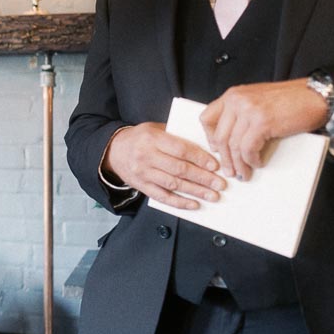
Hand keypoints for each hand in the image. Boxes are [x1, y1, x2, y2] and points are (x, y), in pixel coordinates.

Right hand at [103, 122, 223, 209]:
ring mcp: (143, 173)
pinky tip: (194, 204)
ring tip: (212, 196)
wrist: (113, 150)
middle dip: (203, 178)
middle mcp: (147, 156)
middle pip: (179, 169)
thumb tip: (204, 145)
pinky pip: (162, 196)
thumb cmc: (139, 138)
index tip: (216, 166)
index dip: (200, 158)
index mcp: (153, 139)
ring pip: (173, 184)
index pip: (181, 149)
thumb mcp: (155, 129)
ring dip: (195, 191)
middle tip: (220, 184)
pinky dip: (179, 202)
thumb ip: (176, 136)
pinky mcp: (141, 186)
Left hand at [200, 80, 329, 180]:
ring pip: (233, 145)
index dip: (208, 137)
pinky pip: (248, 148)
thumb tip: (231, 139)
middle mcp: (237, 100)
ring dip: (238, 164)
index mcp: (233, 95)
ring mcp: (248, 110)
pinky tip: (257, 163)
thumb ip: (241, 113)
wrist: (316, 95)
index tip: (216, 149)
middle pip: (219, 136)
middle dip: (224, 157)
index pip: (207, 117)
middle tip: (229, 170)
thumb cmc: (291, 100)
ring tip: (243, 173)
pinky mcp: (262, 122)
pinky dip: (251, 160)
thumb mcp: (257, 100)